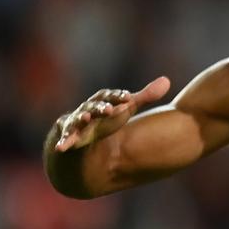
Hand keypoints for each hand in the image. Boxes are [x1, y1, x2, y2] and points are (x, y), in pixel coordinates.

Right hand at [54, 77, 170, 151]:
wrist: (84, 134)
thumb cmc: (108, 118)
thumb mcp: (126, 108)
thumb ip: (145, 96)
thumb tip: (167, 80)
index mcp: (103, 101)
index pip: (110, 97)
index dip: (119, 97)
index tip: (129, 98)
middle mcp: (88, 109)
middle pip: (94, 106)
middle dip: (101, 107)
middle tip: (110, 110)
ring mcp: (77, 122)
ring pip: (78, 119)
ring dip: (81, 119)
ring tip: (85, 119)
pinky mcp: (69, 135)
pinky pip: (65, 138)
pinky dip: (63, 142)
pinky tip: (61, 147)